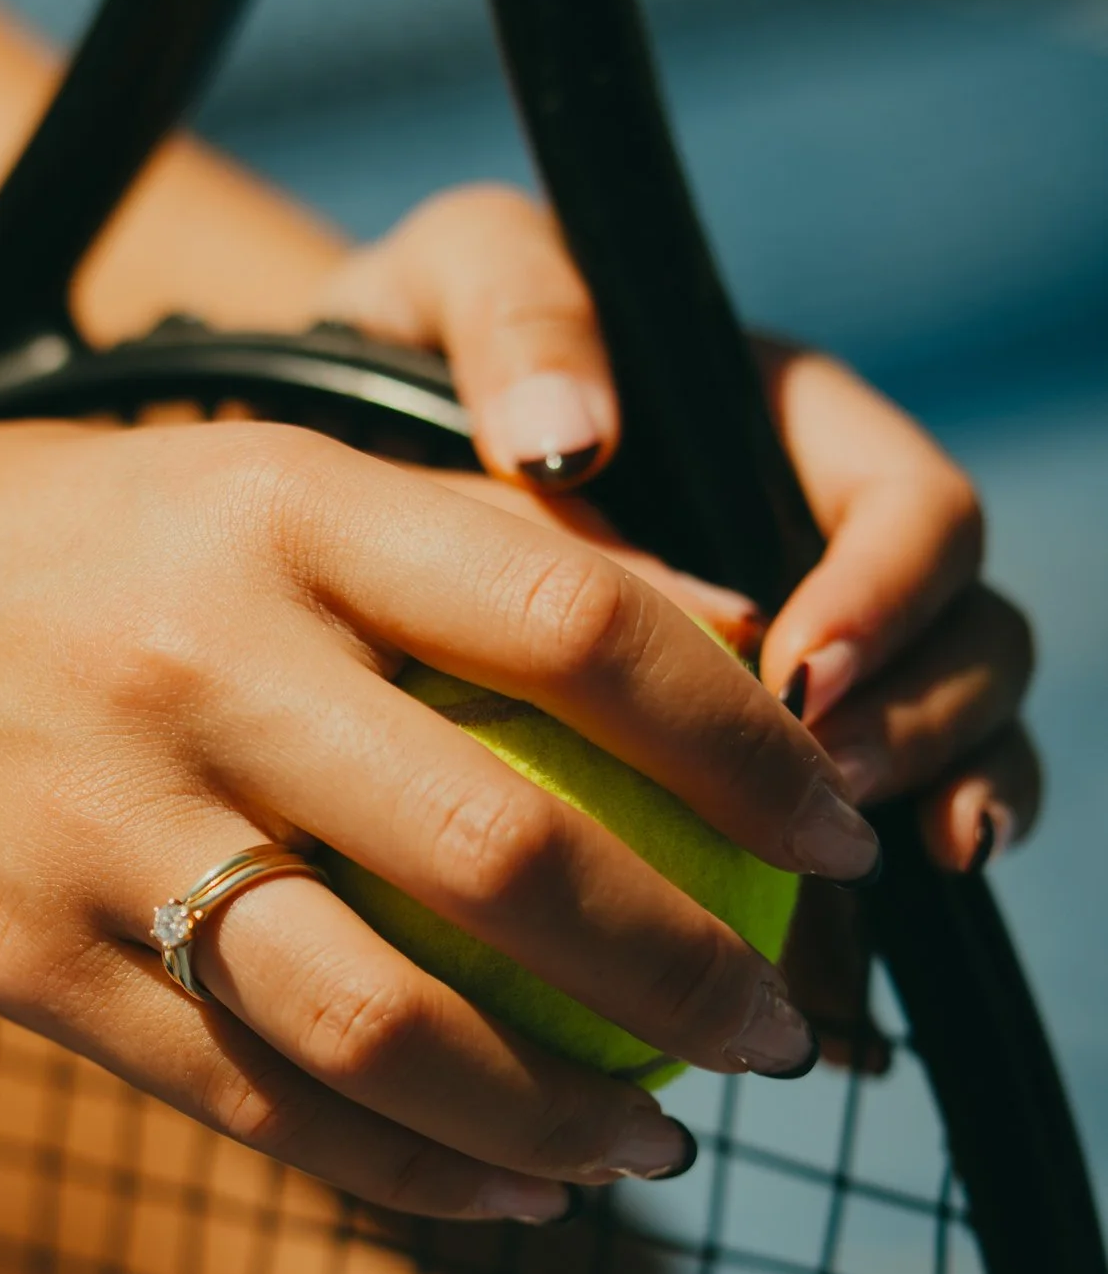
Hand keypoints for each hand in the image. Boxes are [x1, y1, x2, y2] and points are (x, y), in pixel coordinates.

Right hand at [0, 386, 877, 1225]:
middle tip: (774, 1038)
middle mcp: (200, 660)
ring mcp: (100, 823)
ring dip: (554, 1114)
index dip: (741, 747)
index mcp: (281, 513)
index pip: (575, 621)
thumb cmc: (58, 546)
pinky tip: (496, 1189)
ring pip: (382, 1018)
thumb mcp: (248, 482)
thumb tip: (726, 650)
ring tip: (647, 1150)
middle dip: (690, 977)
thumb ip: (454, 558)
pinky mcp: (24, 957)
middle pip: (508, 851)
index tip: (835, 835)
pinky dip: (404, 1165)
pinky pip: (255, 1096)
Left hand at [314, 185, 1038, 869]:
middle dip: (926, 721)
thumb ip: (520, 311)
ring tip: (845, 883)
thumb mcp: (446, 290)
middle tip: (826, 795)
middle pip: (968, 638)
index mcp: (784, 428)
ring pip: (944, 744)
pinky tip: (835, 982)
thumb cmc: (387, 355)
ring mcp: (804, 663)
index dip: (890, 592)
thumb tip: (577, 443)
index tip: (795, 669)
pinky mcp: (750, 772)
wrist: (305, 478)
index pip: (911, 509)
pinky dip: (863, 909)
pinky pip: (852, 842)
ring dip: (922, 812)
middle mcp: (819, 547)